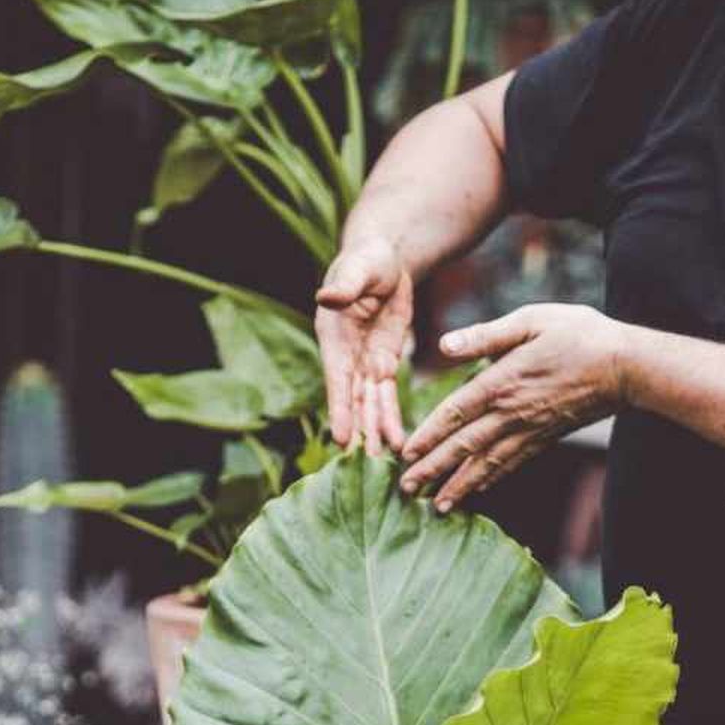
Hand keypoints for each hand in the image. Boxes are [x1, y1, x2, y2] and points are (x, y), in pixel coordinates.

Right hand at [314, 236, 412, 453]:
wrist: (385, 260)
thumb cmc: (367, 259)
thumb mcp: (359, 267)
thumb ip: (347, 285)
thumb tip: (327, 295)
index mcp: (334, 337)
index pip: (337, 378)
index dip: (339, 408)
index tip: (340, 437)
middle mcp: (347, 356)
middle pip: (352, 399)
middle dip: (359, 430)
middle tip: (362, 465)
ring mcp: (365, 363)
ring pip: (370, 404)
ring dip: (375, 431)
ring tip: (380, 462)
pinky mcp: (384, 363)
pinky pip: (387, 396)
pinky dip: (390, 417)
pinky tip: (396, 442)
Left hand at [400, 304, 628, 508]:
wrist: (626, 366)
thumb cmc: (579, 334)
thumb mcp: (531, 320)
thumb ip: (486, 335)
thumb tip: (445, 343)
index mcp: (501, 381)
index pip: (454, 413)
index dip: (429, 435)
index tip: (405, 454)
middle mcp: (511, 413)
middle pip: (464, 446)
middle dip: (434, 470)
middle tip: (407, 490)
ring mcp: (529, 430)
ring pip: (487, 464)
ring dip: (460, 486)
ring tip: (437, 507)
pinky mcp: (545, 437)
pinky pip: (512, 463)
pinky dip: (491, 480)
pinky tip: (476, 491)